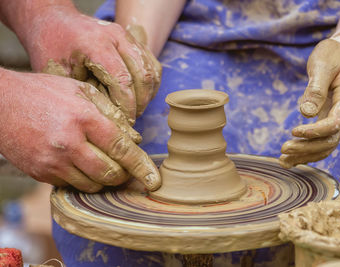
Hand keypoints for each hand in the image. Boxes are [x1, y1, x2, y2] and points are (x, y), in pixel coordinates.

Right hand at [0, 70, 160, 191]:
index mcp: (84, 118)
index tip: (154, 180)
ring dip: (104, 179)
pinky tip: (81, 164)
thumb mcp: (81, 91)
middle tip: (125, 167)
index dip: (142, 167)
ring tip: (103, 164)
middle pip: (110, 173)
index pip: (122, 149)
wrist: (0, 103)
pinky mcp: (40, 174)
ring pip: (92, 185)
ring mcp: (53, 162)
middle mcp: (69, 144)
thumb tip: (135, 139)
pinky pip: (72, 186)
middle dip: (123, 174)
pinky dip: (83, 179)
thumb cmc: (44, 92)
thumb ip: (112, 115)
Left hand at [24, 5, 160, 123]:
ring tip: (134, 110)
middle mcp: (117, 37)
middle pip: (142, 76)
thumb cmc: (53, 48)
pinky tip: (138, 97)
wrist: (56, 21)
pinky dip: (149, 85)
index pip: (122, 80)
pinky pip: (152, 66)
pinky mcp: (135, 41)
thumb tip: (111, 115)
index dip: (126, 106)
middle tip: (130, 119)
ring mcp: (128, 37)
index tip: (124, 122)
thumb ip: (86, 93)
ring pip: (151, 71)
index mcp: (96, 44)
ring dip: (146, 95)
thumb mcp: (61, 74)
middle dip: (139, 103)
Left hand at [280, 23, 339, 167]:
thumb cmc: (332, 56)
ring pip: (326, 146)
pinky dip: (307, 152)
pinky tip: (290, 159)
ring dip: (305, 155)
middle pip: (330, 140)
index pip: (334, 123)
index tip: (293, 131)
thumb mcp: (322, 66)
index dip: (314, 131)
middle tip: (283, 149)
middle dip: (306, 148)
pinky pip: (322, 142)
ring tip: (283, 161)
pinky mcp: (331, 122)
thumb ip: (315, 89)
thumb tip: (306, 113)